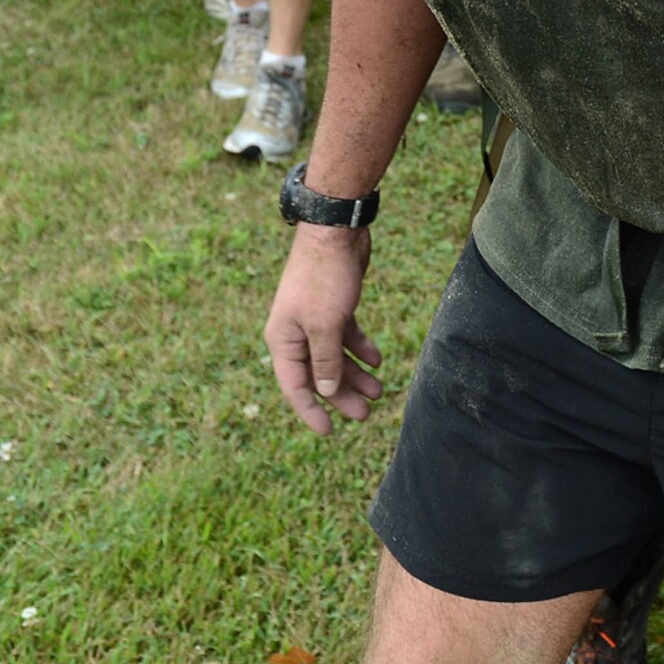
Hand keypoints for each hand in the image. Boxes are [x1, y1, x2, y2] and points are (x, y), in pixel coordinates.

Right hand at [265, 222, 382, 435]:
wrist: (336, 230)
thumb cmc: (324, 276)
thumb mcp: (325, 324)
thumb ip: (324, 359)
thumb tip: (325, 390)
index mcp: (283, 340)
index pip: (295, 387)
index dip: (311, 411)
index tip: (329, 432)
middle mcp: (295, 332)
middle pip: (318, 374)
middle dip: (341, 395)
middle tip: (366, 414)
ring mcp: (315, 318)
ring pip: (335, 356)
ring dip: (355, 374)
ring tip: (379, 391)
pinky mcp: (334, 305)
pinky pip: (346, 335)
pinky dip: (361, 348)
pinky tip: (377, 359)